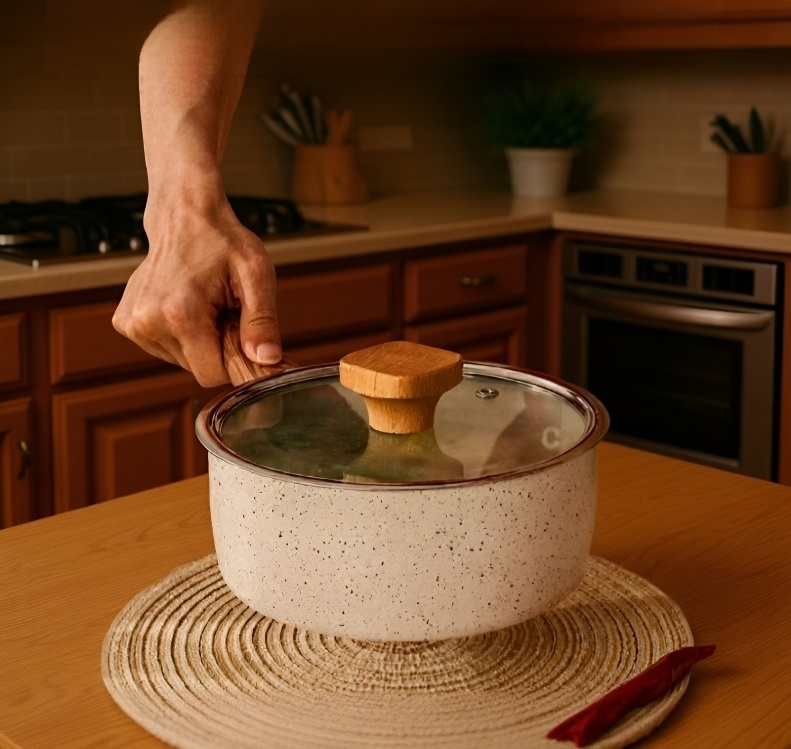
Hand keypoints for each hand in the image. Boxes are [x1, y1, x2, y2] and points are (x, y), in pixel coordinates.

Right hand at [112, 198, 282, 387]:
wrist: (184, 215)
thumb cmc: (222, 241)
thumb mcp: (255, 275)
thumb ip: (263, 321)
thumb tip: (266, 360)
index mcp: (179, 315)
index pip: (212, 375)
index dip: (233, 360)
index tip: (238, 330)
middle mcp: (148, 322)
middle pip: (196, 368)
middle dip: (216, 346)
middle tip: (222, 310)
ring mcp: (132, 323)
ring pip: (181, 360)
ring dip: (199, 339)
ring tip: (203, 303)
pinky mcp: (125, 322)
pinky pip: (164, 348)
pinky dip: (180, 333)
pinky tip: (184, 303)